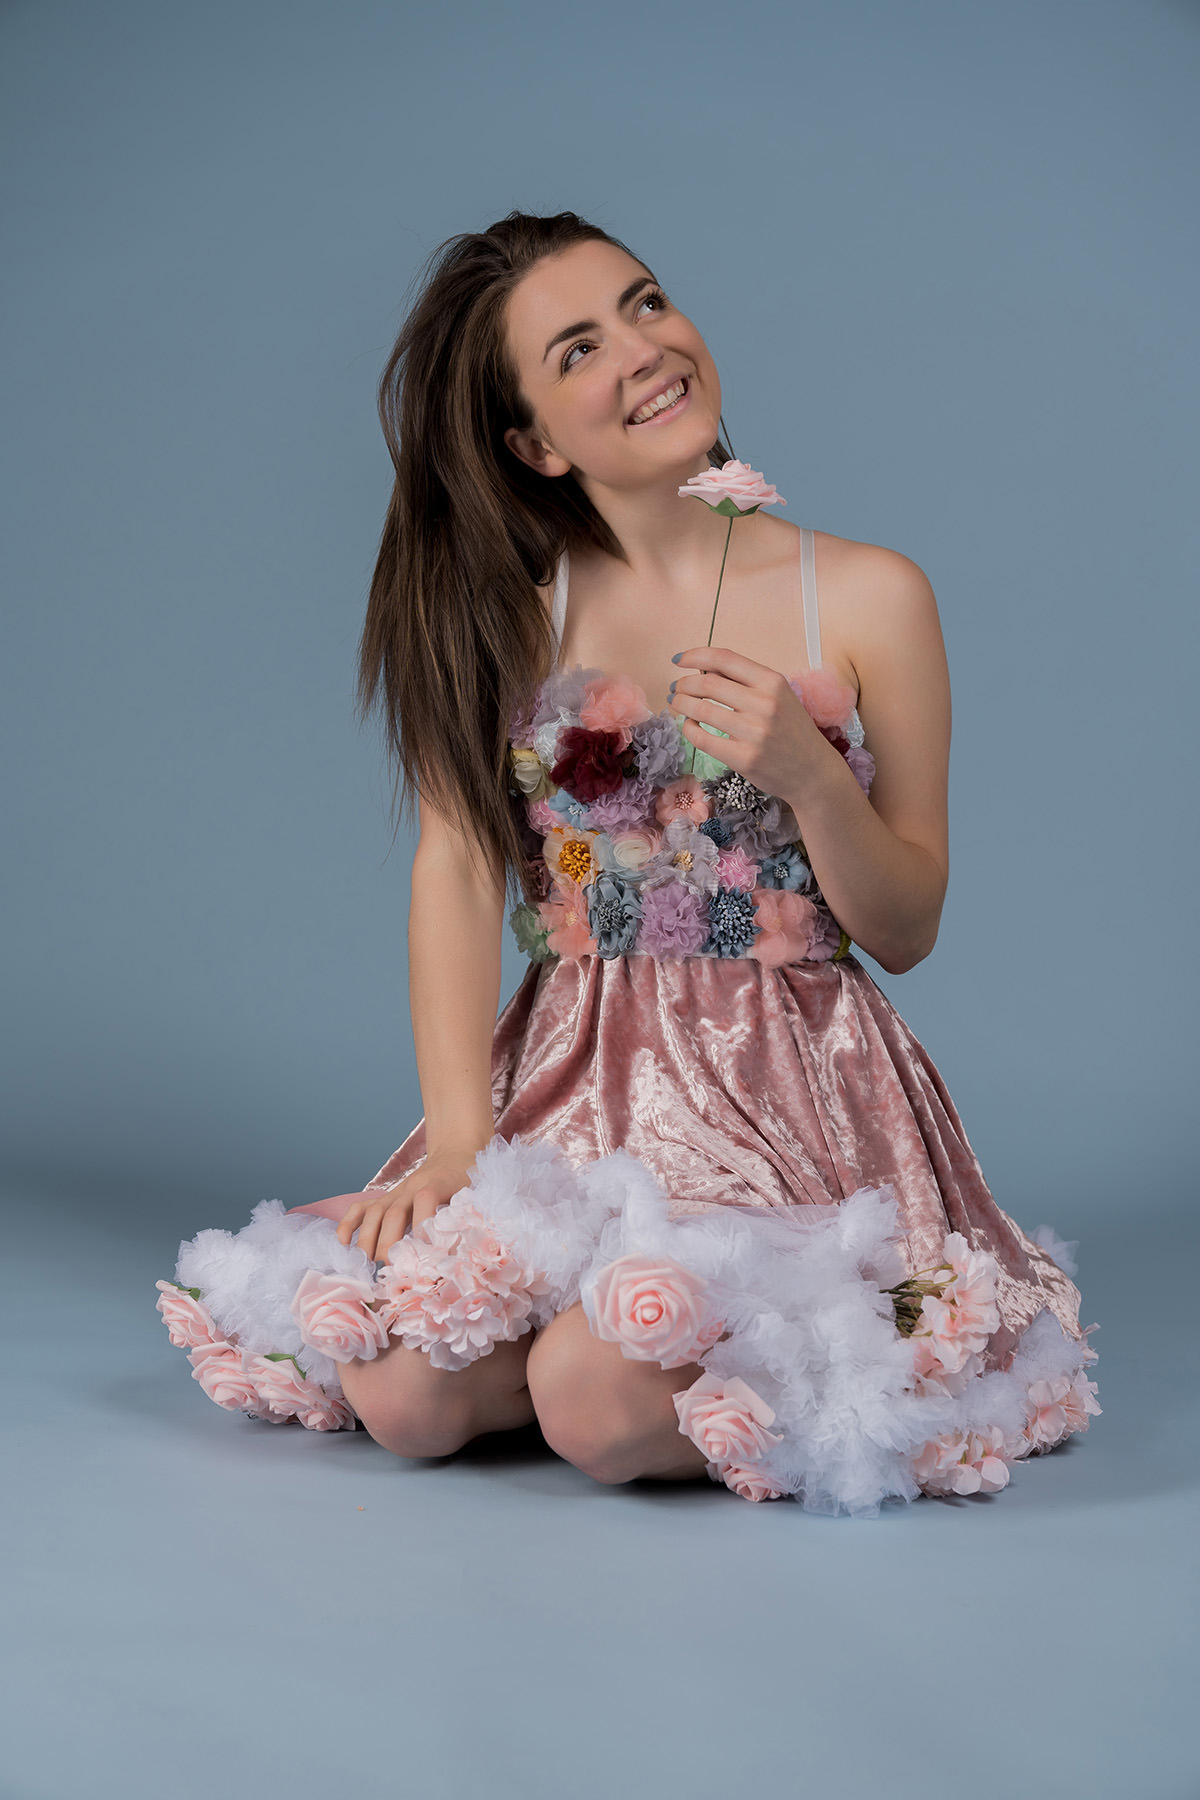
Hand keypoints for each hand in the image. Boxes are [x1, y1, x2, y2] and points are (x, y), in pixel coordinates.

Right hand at [335, 1153, 476, 1261]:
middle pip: (395, 1211)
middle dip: (390, 1242)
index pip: (426, 1198)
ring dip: (367, 1238)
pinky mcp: (386, 1197)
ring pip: (375, 1211)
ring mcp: (396, 1192)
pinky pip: (362, 1206)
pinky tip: (343, 1243)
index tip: (427, 1252)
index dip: (423, 1224)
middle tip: (391, 1268)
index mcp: (440, 1182)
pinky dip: (349, 1223)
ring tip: (367, 1264)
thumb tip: (469, 1253)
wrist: (457, 1154)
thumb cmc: (471, 1178)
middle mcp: (413, 1186)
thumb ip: (474, 1215)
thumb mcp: (480, 1192)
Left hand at [668, 646, 833, 804]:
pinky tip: (689, 725)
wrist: (813, 772)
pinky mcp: (744, 758)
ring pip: (701, 709)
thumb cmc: (792, 731)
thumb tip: (702, 669)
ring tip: (677, 704)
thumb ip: (746, 681)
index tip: (679, 660)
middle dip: (684, 684)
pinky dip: (688, 728)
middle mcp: (764, 704)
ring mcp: (754, 732)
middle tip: (676, 688)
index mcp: (773, 682)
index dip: (694, 656)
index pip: (724, 659)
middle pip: (707, 683)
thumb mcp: (779, 696)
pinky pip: (702, 738)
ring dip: (681, 704)